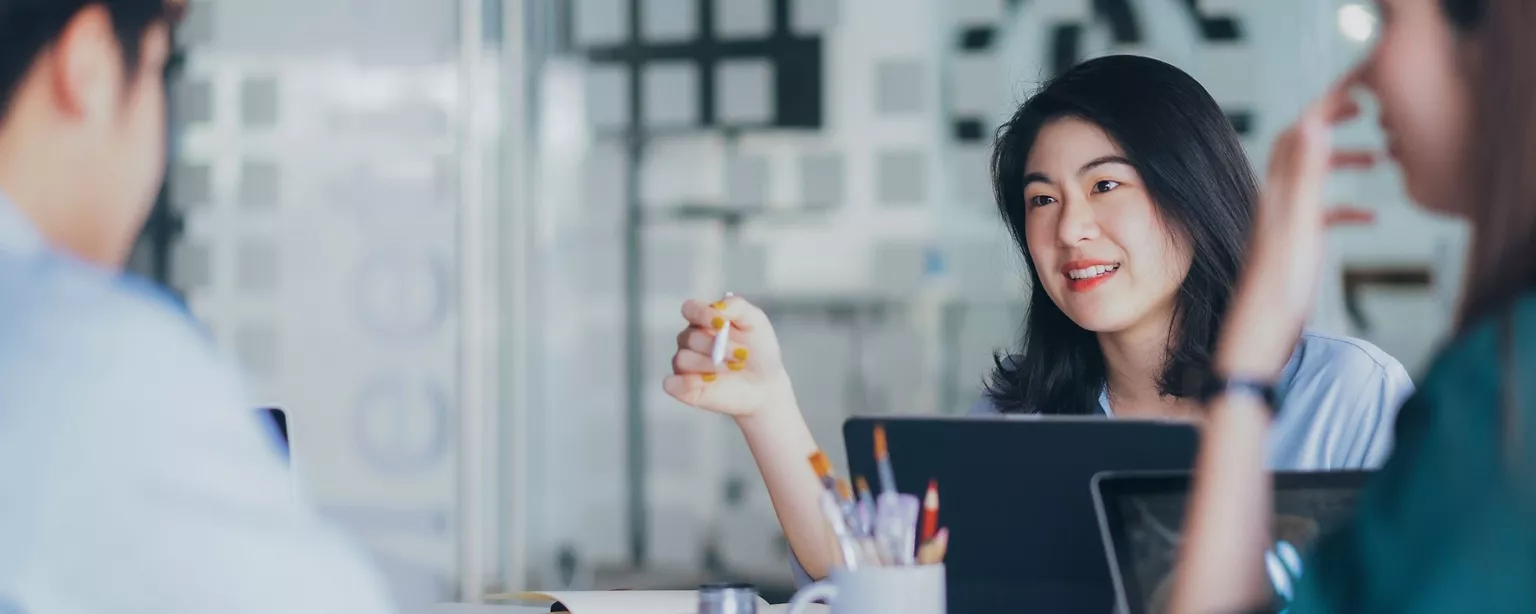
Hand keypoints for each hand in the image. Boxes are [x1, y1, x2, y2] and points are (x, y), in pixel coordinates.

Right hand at [663, 295, 791, 419]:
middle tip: (741, 355)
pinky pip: (673, 383)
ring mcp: (684, 364)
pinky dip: (688, 383)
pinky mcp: (682, 387)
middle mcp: (689, 339)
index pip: (690, 309)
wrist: (765, 384)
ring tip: (732, 369)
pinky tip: (710, 382)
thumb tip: (718, 306)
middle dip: (717, 346)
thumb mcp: (756, 322)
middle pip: (690, 337)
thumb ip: (737, 306)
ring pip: (683, 359)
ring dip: (710, 365)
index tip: (722, 324)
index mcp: (703, 319)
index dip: (703, 314)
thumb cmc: (759, 351)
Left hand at [1219, 73, 1376, 377]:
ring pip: (1311, 182)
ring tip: (1378, 157)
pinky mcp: (1290, 254)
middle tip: (1365, 106)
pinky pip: (1319, 220)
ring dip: (1340, 162)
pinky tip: (1367, 216)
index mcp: (1276, 197)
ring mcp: (1282, 230)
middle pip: (1301, 150)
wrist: (1253, 347)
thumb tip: (1309, 121)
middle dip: (1331, 123)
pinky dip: (1344, 209)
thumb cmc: (1274, 299)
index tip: (1356, 87)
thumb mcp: (1296, 231)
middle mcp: (1274, 208)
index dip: (1324, 106)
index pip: (1298, 135)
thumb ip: (1303, 178)